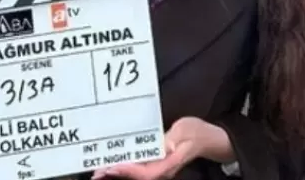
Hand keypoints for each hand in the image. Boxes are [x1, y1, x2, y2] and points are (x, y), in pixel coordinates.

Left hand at [91, 118, 227, 178]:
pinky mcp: (155, 164)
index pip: (147, 173)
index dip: (129, 172)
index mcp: (170, 162)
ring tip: (97, 171)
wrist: (207, 138)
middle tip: (96, 171)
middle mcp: (162, 169)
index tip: (112, 167)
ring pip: (136, 175)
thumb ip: (174, 138)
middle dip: (116, 174)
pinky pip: (138, 169)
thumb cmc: (196, 131)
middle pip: (137, 177)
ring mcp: (159, 168)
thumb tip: (165, 147)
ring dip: (117, 173)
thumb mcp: (186, 129)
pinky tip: (110, 165)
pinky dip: (123, 168)